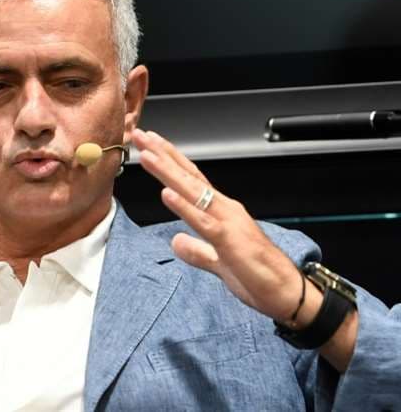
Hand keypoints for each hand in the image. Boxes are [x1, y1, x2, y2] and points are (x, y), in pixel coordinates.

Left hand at [131, 129, 304, 322]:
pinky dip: (184, 207)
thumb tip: (176, 241)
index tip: (149, 145)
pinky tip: (167, 194)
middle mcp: (224, 209)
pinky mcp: (229, 241)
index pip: (190, 180)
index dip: (169, 161)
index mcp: (221, 211)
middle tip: (140, 135)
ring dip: (168, 172)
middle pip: (187, 177)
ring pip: (192, 192)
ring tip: (148, 156)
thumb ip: (196, 250)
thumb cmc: (258, 275)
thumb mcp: (217, 262)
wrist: (286, 292)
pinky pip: (202, 222)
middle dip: (162, 155)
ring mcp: (227, 222)